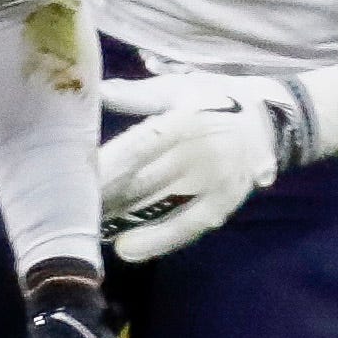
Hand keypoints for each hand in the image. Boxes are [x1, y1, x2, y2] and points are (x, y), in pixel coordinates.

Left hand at [95, 66, 337, 261]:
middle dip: (102, 196)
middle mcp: (197, 152)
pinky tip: (126, 249)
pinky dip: (157, 240)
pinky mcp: (223, 204)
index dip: (104, 165)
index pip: (137, 146)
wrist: (272, 121)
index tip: (72, 177)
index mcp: (183, 119)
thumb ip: (137, 95)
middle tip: (65, 209)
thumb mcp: (181, 88)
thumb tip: (98, 89)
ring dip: (119, 219)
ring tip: (85, 229)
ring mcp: (212, 182)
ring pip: (157, 205)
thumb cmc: (217, 100)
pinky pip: (186, 227)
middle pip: (141, 180)